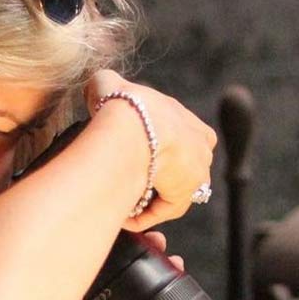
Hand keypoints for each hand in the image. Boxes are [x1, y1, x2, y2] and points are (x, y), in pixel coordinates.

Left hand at [0, 232, 182, 299]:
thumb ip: (40, 295)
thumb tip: (60, 262)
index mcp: (61, 297)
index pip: (89, 261)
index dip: (109, 242)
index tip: (125, 225)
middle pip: (118, 274)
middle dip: (141, 254)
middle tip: (156, 240)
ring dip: (157, 280)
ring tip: (172, 262)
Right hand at [85, 70, 216, 231]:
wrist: (132, 126)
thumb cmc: (124, 104)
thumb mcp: (110, 83)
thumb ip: (107, 86)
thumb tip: (99, 90)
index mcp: (189, 123)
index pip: (188, 138)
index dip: (165, 147)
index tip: (140, 152)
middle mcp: (199, 150)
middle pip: (183, 169)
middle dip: (159, 176)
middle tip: (131, 179)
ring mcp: (194, 175)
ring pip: (172, 192)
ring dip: (150, 197)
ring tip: (123, 198)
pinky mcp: (182, 197)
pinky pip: (161, 211)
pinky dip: (142, 215)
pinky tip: (122, 215)